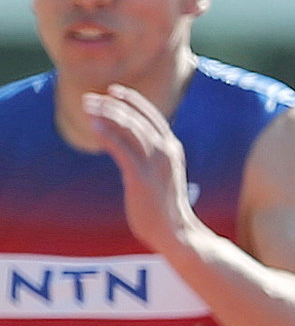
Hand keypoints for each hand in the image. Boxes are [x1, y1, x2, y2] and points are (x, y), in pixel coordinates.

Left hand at [82, 84, 200, 259]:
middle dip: (113, 105)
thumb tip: (127, 149)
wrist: (176, 233)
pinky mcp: (141, 178)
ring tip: (88, 107)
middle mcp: (166, 153)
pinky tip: (93, 127)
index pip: (152, 117)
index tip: (114, 92)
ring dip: (107, 114)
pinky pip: (122, 149)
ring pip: (130, 129)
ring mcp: (155, 165)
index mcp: (172, 150)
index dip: (133, 101)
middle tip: (91, 98)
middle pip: (137, 119)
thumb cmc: (165, 208)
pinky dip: (107, 135)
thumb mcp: (161, 176)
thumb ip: (149, 159)